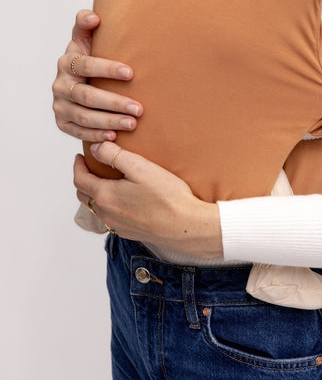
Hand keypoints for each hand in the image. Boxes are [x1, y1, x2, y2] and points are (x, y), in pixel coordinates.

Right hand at [52, 9, 143, 141]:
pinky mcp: (62, 122)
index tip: (130, 73)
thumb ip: (85, 25)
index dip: (106, 69)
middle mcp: (60, 84)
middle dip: (114, 102)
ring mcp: (60, 105)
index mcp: (67, 62)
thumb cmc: (88, 57)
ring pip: (84, 116)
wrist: (77, 79)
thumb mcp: (85, 40)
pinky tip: (114, 136)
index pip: (85, 65)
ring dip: (109, 121)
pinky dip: (96, 135)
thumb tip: (93, 17)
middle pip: (86, 96)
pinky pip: (78, 132)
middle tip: (138, 109)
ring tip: (132, 124)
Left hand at [74, 141, 222, 259]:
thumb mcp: (140, 167)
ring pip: (96, 208)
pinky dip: (108, 206)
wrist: (186, 226)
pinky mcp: (129, 232)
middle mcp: (106, 213)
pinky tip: (121, 200)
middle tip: (90, 166)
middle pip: (84, 195)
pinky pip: (109, 218)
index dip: (78, 165)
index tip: (81, 156)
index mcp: (105, 195)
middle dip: (83, 178)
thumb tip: (96, 147)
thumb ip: (114, 155)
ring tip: (104, 181)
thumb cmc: (167, 196)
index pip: (80, 179)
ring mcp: (117, 225)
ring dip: (94, 193)